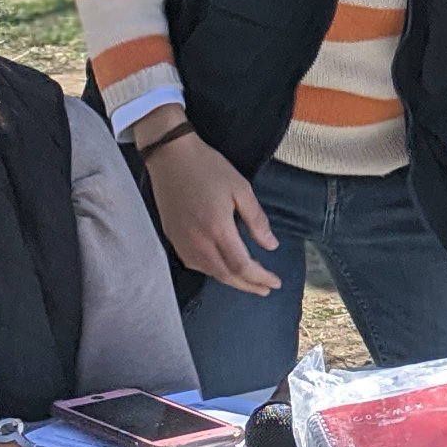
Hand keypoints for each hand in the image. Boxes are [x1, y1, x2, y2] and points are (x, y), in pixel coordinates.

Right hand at [140, 110, 279, 296]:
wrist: (170, 157)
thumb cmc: (209, 168)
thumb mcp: (241, 188)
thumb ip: (256, 220)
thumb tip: (271, 246)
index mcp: (218, 230)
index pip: (242, 266)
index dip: (260, 278)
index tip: (276, 283)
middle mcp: (198, 243)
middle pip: (226, 275)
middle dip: (249, 285)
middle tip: (266, 289)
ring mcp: (182, 243)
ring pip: (210, 272)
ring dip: (231, 280)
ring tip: (250, 282)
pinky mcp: (172, 239)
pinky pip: (196, 264)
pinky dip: (214, 271)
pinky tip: (223, 268)